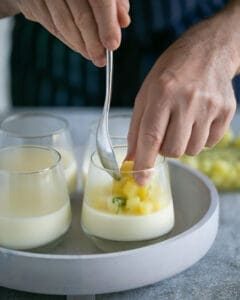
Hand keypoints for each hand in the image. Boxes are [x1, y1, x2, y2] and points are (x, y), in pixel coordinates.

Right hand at [15, 0, 129, 65]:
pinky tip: (79, 47)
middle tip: (101, 59)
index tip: (113, 45)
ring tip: (92, 56)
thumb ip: (114, 2)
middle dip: (94, 42)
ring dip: (81, 45)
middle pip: (81, 16)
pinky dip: (67, 40)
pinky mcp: (30, 2)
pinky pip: (51, 26)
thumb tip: (124, 22)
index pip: (100, 0)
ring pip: (64, 24)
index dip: (107, 25)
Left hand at [127, 16, 237, 183]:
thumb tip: (132, 158)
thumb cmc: (171, 72)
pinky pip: (209, 143)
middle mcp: (188, 100)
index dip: (144, 162)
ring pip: (191, 150)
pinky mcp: (226, 111)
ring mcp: (210, 106)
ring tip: (182, 122)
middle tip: (165, 133)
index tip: (140, 181)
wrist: (208, 51)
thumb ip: (137, 127)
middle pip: (173, 150)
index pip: (151, 136)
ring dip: (182, 144)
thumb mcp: (146, 93)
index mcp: (163, 92)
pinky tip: (197, 120)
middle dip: (164, 150)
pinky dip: (199, 138)